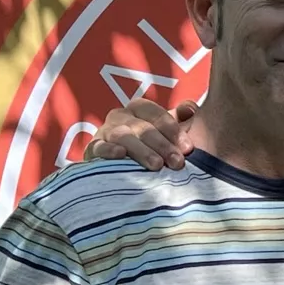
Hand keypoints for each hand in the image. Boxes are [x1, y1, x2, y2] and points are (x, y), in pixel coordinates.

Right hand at [82, 98, 198, 170]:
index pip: (155, 113)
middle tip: (177, 162)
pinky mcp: (93, 149)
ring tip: (157, 165)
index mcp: (139, 110)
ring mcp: (105, 132)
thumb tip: (191, 109)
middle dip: (162, 145)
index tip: (188, 148)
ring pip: (123, 136)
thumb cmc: (151, 151)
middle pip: (142, 127)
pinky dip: (109, 150)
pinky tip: (121, 155)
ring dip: (141, 150)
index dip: (173, 129)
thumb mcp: (167, 134)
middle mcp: (120, 117)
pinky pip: (98, 147)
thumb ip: (180, 120)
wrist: (120, 176)